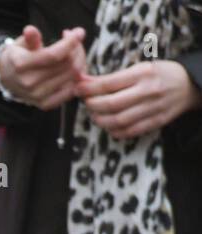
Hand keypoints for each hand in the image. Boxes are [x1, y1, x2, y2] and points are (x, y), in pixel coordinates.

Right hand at [0, 24, 86, 108]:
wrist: (8, 80)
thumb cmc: (19, 58)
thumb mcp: (21, 44)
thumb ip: (30, 38)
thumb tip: (30, 30)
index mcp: (21, 65)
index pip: (54, 55)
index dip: (71, 42)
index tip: (78, 32)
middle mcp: (28, 83)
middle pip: (67, 64)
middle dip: (76, 49)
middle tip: (74, 42)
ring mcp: (37, 95)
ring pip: (72, 75)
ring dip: (79, 61)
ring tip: (72, 54)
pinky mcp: (45, 104)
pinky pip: (71, 90)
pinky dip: (76, 78)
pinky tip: (71, 69)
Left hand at [77, 59, 201, 139]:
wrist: (190, 84)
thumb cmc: (160, 74)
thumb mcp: (140, 68)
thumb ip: (114, 77)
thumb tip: (84, 81)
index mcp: (143, 73)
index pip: (109, 83)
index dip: (89, 88)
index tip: (77, 88)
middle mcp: (148, 90)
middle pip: (111, 104)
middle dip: (92, 106)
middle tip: (87, 104)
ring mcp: (153, 107)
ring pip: (118, 120)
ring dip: (100, 120)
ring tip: (95, 115)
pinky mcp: (156, 121)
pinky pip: (130, 132)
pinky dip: (115, 131)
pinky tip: (109, 126)